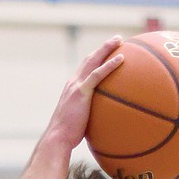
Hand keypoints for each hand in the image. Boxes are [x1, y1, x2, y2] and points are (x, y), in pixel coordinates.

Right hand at [44, 37, 123, 153]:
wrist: (57, 139)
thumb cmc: (67, 136)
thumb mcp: (78, 122)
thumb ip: (87, 116)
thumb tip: (101, 122)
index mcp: (71, 89)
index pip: (84, 69)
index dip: (95, 58)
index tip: (106, 52)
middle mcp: (73, 83)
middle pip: (89, 59)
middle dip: (103, 47)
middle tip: (116, 39)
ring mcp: (76, 86)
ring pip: (93, 61)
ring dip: (106, 48)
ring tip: (119, 40)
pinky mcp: (81, 92)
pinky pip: (98, 75)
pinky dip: (109, 65)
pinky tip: (121, 58)